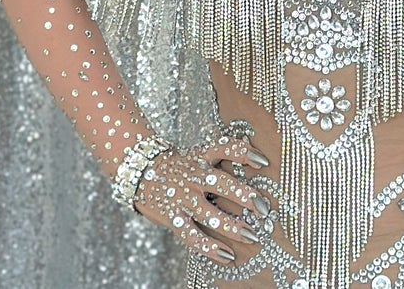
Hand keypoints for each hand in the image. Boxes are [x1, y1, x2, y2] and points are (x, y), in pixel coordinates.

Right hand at [133, 129, 272, 265]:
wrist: (140, 171)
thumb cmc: (179, 164)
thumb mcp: (198, 152)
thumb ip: (222, 154)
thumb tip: (254, 154)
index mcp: (201, 156)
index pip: (224, 147)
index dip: (243, 152)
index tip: (263, 160)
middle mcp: (193, 176)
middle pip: (221, 184)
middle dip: (244, 196)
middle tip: (263, 207)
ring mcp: (183, 199)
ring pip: (209, 214)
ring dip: (232, 227)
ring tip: (252, 236)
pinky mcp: (173, 218)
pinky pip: (192, 236)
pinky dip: (210, 248)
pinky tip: (227, 255)